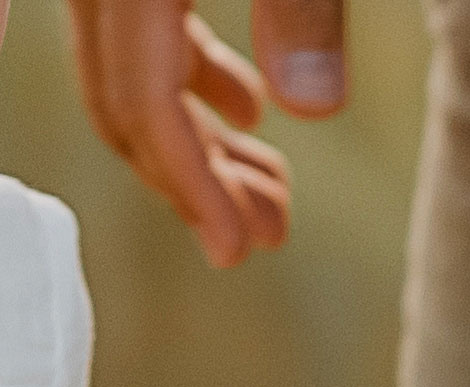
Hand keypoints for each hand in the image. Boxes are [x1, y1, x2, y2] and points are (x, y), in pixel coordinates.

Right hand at [66, 0, 350, 269]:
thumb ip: (299, 9)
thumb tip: (313, 108)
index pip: (143, 102)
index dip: (189, 185)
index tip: (233, 251)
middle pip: (127, 104)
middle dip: (195, 185)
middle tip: (268, 235)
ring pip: (134, 78)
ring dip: (202, 145)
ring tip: (270, 189)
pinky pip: (145, 39)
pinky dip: (194, 85)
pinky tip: (248, 114)